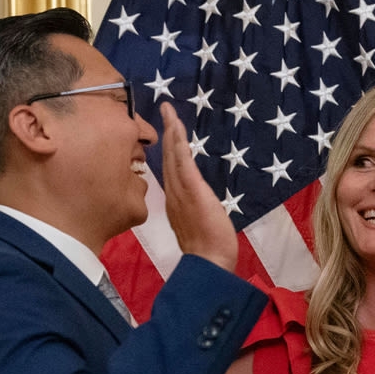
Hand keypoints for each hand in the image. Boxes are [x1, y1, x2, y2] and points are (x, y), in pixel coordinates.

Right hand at [159, 102, 237, 271]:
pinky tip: (177, 131)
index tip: (168, 131)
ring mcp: (181, 192)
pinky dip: (179, 146)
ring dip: (171, 132)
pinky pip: (183, 164)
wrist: (209, 263)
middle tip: (166, 110)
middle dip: (166, 132)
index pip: (170, 169)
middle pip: (167, 157)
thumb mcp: (199, 226)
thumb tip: (200, 204)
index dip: (168, 148)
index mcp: (175, 201)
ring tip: (169, 112)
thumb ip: (195, 212)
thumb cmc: (208, 251)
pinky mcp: (192, 192)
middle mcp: (174, 194)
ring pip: (173, 156)